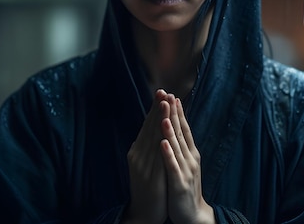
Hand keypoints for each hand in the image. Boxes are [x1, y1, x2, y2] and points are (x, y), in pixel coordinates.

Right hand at [124, 89, 169, 223]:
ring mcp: (143, 165)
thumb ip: (148, 147)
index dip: (155, 109)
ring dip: (160, 119)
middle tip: (163, 91)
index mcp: (137, 151)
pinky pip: (158, 155)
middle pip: (149, 127)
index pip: (147, 125)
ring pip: (153, 137)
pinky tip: (166, 131)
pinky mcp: (150, 176)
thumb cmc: (148, 189)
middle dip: (157, 108)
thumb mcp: (145, 164)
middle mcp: (138, 155)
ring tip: (165, 103)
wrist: (143, 214)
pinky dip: (162, 141)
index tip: (162, 93)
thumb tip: (154, 129)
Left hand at [161, 94, 214, 223]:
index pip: (184, 128)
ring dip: (170, 130)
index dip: (178, 112)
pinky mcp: (180, 184)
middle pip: (181, 133)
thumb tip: (173, 128)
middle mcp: (190, 159)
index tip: (171, 95)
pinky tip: (162, 143)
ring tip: (164, 115)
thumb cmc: (184, 188)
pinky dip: (168, 154)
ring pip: (177, 147)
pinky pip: (172, 167)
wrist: (193, 215)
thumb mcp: (183, 164)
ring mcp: (186, 171)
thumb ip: (180, 147)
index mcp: (190, 153)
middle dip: (173, 114)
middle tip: (168, 96)